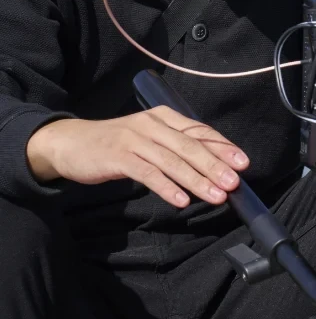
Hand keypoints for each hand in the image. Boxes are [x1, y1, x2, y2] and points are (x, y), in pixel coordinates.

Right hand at [26, 108, 249, 207]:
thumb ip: (176, 146)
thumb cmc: (116, 144)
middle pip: (191, 146)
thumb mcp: (150, 138)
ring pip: (173, 161)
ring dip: (197, 180)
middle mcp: (153, 124)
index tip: (242, 162)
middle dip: (215, 165)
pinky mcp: (119, 157)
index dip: (222, 146)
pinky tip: (182, 201)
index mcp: (164, 117)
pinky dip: (167, 187)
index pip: (200, 130)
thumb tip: (210, 164)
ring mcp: (135, 140)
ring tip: (216, 196)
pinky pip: (148, 174)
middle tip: (235, 183)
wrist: (70, 143)